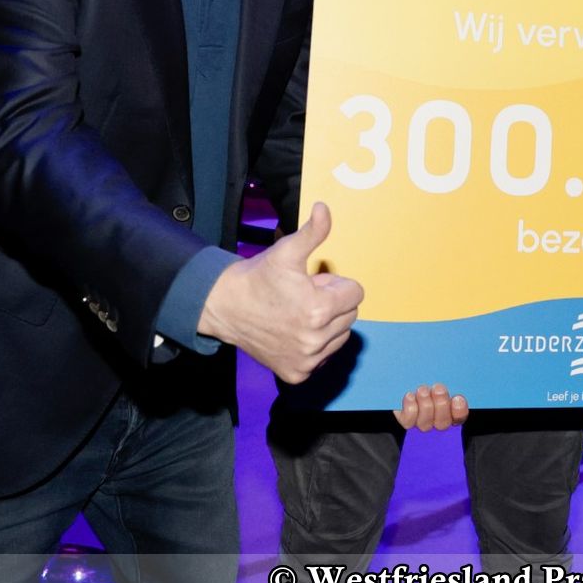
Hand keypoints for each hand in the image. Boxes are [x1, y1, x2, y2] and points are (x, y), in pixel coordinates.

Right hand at [198, 202, 362, 383]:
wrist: (226, 307)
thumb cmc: (260, 277)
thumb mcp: (287, 251)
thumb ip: (313, 231)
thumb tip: (324, 208)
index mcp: (319, 310)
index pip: (355, 293)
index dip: (335, 284)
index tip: (312, 283)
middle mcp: (316, 341)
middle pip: (350, 315)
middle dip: (332, 302)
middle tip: (303, 296)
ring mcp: (307, 361)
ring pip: (340, 336)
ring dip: (327, 324)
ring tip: (298, 313)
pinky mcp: (298, 374)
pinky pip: (324, 356)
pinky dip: (315, 345)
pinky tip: (294, 332)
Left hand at [393, 382, 469, 430]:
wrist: (403, 380)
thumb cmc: (428, 376)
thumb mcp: (440, 376)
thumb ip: (447, 379)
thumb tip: (460, 372)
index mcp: (451, 409)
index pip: (459, 417)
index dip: (459, 410)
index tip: (458, 398)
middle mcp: (436, 420)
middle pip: (443, 422)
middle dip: (441, 405)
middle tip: (438, 389)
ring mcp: (421, 422)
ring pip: (426, 423)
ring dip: (425, 405)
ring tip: (423, 390)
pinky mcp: (407, 420)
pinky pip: (408, 421)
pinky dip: (410, 408)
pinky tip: (410, 396)